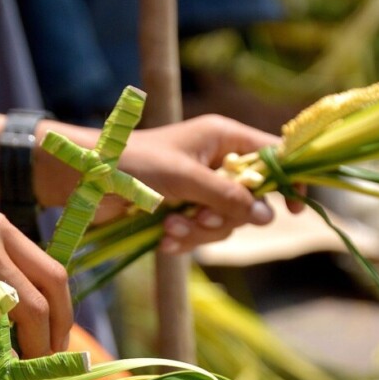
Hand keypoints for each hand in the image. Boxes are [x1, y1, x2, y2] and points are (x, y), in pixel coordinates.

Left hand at [113, 114, 303, 252]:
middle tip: (200, 218)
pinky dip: (184, 241)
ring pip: (225, 223)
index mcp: (223, 137)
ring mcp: (198, 188)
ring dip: (199, 232)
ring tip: (170, 229)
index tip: (296, 208)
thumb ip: (228, 196)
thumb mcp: (185, 178)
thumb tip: (267, 215)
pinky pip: (201, 235)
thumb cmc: (131, 164)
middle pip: (251, 199)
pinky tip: (163, 239)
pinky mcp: (180, 211)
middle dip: (226, 217)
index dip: (288, 180)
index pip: (274, 154)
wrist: (82, 180)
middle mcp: (216, 162)